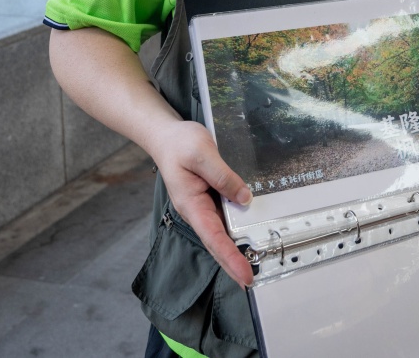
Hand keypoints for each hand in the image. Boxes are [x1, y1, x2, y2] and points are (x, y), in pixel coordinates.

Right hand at [151, 118, 254, 286]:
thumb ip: (223, 176)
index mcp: (191, 204)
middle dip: (232, 263)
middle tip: (250, 281)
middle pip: (216, 242)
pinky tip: (246, 238)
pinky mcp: (209, 199)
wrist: (167, 136)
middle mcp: (197, 210)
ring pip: (220, 233)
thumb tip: (245, 197)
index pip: (213, 237)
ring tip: (251, 266)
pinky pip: (223, 218)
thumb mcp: (202, 154)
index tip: (243, 274)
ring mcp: (202, 206)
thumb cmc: (179, 144)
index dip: (229, 257)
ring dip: (234, 250)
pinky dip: (234, 231)